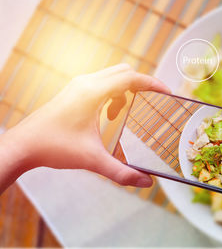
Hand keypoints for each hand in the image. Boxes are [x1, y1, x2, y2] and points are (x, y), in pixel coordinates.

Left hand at [0, 64, 169, 192]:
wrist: (23, 146)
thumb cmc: (53, 148)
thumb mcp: (92, 160)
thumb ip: (121, 172)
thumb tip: (146, 182)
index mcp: (93, 92)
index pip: (131, 78)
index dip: (153, 83)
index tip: (167, 92)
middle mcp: (86, 83)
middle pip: (124, 71)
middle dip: (140, 85)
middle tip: (150, 103)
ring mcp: (78, 85)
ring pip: (112, 76)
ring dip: (125, 91)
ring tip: (122, 115)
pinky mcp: (73, 91)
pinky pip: (101, 83)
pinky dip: (112, 94)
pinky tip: (107, 116)